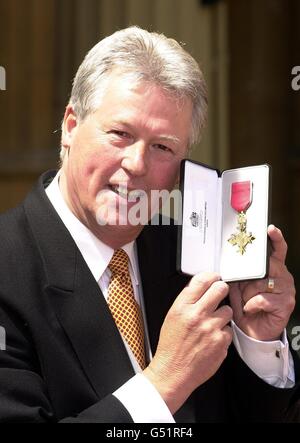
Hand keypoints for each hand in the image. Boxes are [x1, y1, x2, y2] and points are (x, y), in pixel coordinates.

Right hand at [143, 272, 231, 413]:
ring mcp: (211, 329)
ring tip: (212, 323)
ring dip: (223, 315)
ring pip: (228, 310)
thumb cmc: (171, 346)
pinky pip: (229, 330)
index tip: (215, 278)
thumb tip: (200, 286)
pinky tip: (212, 338)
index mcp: (182, 307)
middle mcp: (197, 315)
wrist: (173, 372)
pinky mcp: (221, 342)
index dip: (211, 276)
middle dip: (222, 290)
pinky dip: (223, 333)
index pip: (202, 280)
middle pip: (220, 289)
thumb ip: (186, 300)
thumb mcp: (172, 316)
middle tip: (219, 294)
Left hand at [229, 225, 295, 340]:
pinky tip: (250, 308)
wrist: (253, 331)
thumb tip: (231, 263)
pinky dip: (251, 304)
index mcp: (273, 270)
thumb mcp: (239, 287)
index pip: (277, 250)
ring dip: (249, 293)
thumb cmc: (247, 307)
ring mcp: (286, 291)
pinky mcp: (285, 304)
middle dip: (250, 277)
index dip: (276, 238)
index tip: (270, 229)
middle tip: (243, 286)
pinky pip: (263, 299)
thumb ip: (239, 273)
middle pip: (268, 266)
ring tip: (246, 301)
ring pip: (263, 283)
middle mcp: (282, 278)